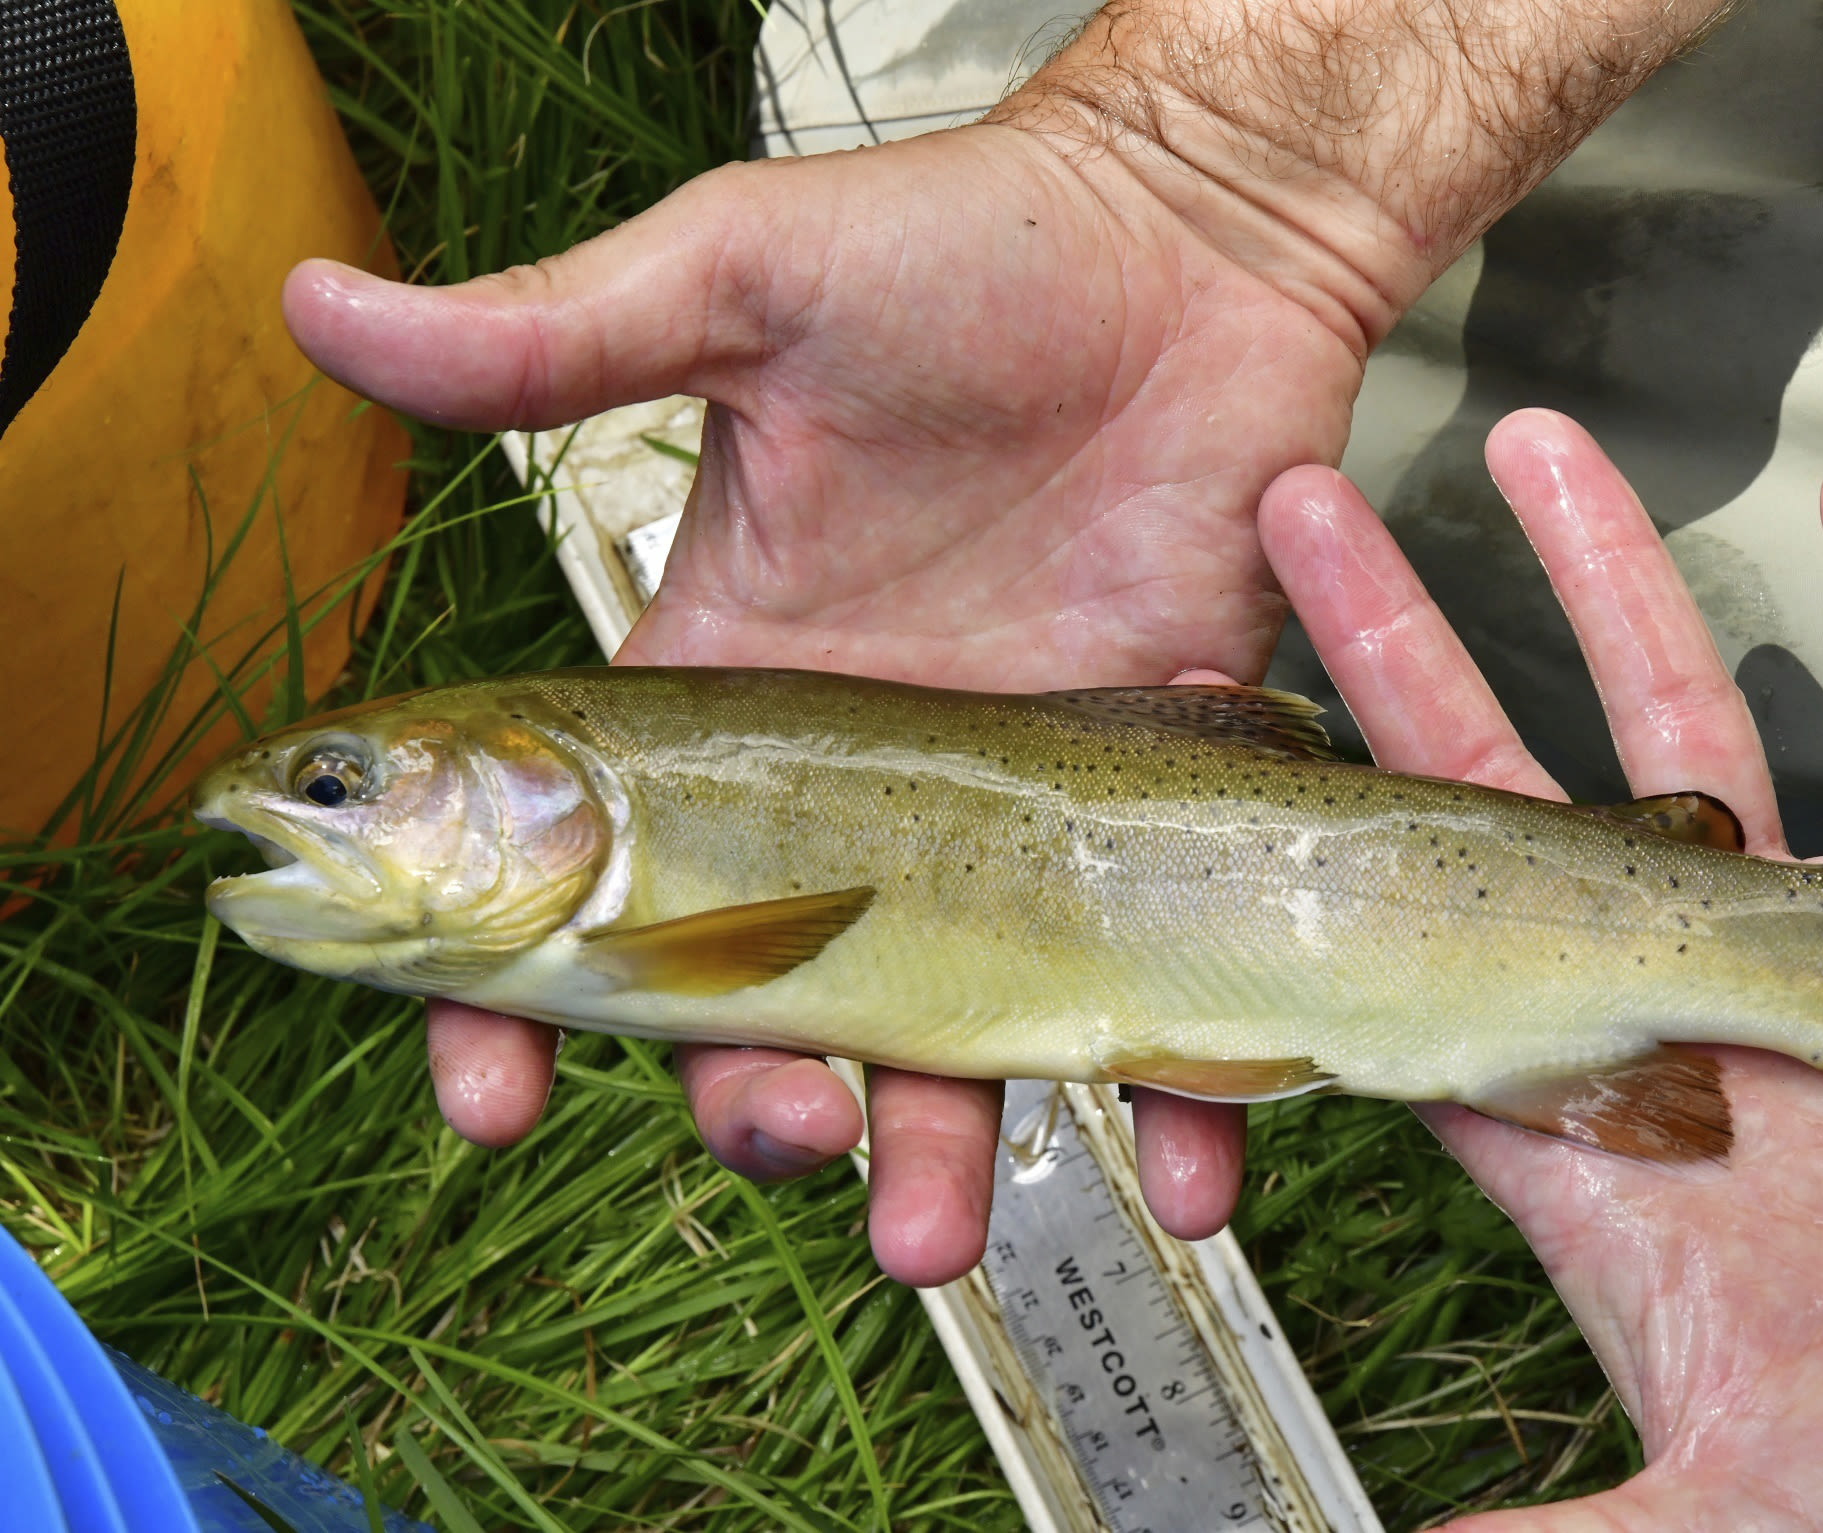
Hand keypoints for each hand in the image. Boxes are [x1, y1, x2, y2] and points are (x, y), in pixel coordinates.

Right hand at [286, 121, 1365, 1281]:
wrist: (1192, 252)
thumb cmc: (964, 254)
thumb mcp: (744, 284)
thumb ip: (560, 339)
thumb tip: (327, 313)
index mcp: (721, 689)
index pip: (583, 879)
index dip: (517, 997)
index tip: (488, 1091)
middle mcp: (848, 786)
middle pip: (764, 1002)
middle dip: (750, 1100)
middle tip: (776, 1134)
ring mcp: (1001, 814)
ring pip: (947, 1033)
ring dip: (935, 1149)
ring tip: (931, 1229)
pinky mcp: (1144, 806)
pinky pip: (1153, 982)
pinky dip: (1177, 1096)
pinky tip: (1187, 1168)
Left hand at [1262, 409, 1822, 1529]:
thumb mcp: (1726, 1513)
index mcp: (1584, 1128)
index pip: (1395, 943)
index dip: (1306, 832)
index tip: (1228, 718)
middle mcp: (1665, 1019)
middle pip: (1503, 788)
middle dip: (1407, 645)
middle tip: (1316, 509)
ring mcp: (1802, 964)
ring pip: (1693, 727)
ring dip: (1622, 587)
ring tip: (1552, 454)